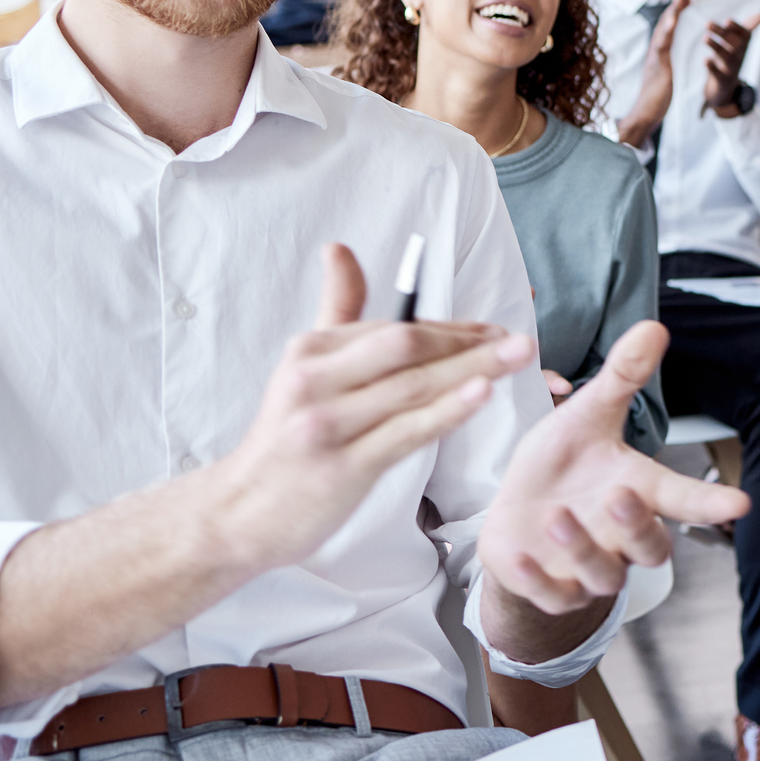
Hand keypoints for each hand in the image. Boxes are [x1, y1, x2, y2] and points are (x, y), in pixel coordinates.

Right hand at [206, 244, 537, 572]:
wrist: (241, 512)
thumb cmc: (286, 437)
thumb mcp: (302, 367)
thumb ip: (335, 310)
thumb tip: (339, 248)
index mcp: (311, 350)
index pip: (395, 327)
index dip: (452, 327)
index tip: (493, 330)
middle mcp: (315, 379)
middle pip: (406, 346)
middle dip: (467, 342)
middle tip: (517, 342)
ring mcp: (327, 423)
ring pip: (412, 387)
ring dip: (473, 369)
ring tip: (518, 358)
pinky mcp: (342, 467)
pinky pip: (404, 432)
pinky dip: (446, 410)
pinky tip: (481, 394)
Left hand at [481, 321, 751, 617]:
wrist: (517, 517)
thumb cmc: (563, 468)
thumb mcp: (586, 418)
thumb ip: (621, 378)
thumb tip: (655, 326)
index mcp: (638, 493)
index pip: (684, 499)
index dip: (711, 504)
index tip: (740, 504)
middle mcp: (621, 539)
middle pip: (652, 548)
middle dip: (638, 526)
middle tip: (621, 495)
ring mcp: (588, 570)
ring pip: (604, 576)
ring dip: (583, 548)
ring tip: (557, 514)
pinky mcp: (549, 589)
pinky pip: (551, 597)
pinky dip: (536, 580)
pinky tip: (519, 555)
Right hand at [616, 0, 689, 147]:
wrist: (646, 113)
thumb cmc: (657, 96)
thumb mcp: (665, 73)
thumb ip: (664, 59)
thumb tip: (665, 50)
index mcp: (660, 50)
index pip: (670, 25)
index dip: (678, 8)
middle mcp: (656, 50)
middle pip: (666, 21)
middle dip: (676, 3)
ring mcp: (654, 57)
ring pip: (663, 29)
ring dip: (672, 11)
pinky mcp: (656, 67)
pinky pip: (661, 47)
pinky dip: (666, 32)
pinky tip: (673, 21)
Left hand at [702, 12, 759, 117]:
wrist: (725, 86)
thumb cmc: (731, 58)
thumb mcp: (739, 44)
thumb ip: (748, 28)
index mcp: (743, 46)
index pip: (744, 35)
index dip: (736, 28)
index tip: (727, 20)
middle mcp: (739, 57)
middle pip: (733, 44)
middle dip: (721, 33)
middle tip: (707, 23)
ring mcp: (731, 69)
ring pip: (725, 57)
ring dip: (715, 47)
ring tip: (705, 38)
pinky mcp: (721, 80)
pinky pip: (718, 74)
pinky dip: (712, 67)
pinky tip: (705, 60)